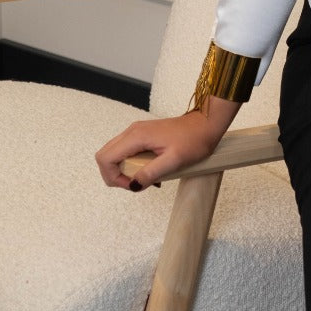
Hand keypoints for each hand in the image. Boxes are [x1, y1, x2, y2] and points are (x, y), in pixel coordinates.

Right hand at [95, 100, 237, 191]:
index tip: (132, 184)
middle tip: (135, 183)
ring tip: (144, 177)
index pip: (105, 158)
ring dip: (123, 169)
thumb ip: (151, 173)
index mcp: (136, 136)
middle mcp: (132, 131)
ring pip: (114, 153)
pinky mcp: (142, 134)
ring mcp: (136, 131)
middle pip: (105, 155)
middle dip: (114, 174)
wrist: (206, 124)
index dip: (112, 177)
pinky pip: (126, 150)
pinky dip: (130, 163)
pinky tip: (148, 169)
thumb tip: (133, 185)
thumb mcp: (174, 161)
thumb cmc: (194, 141)